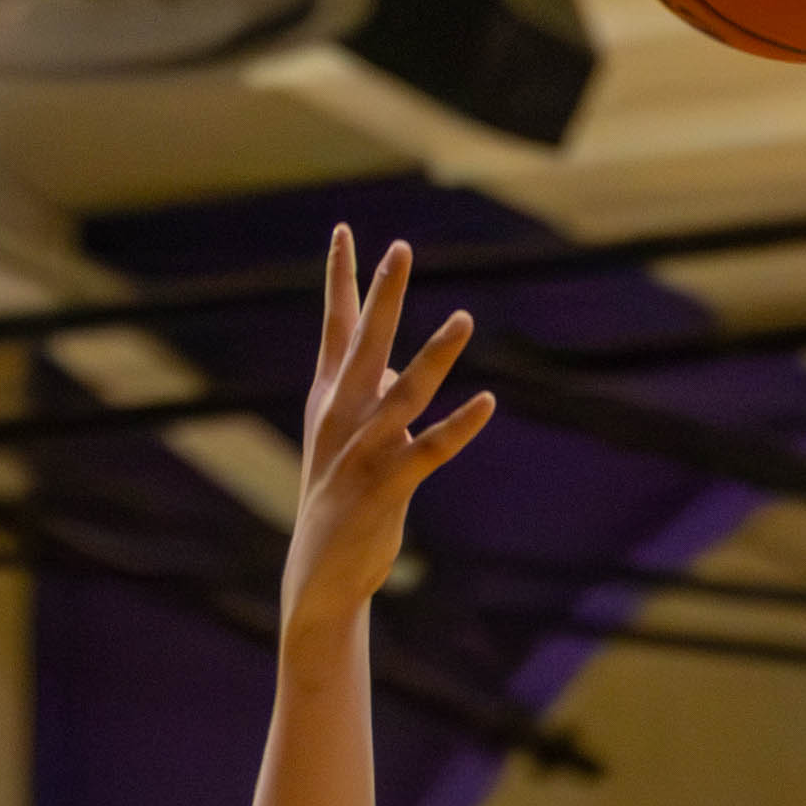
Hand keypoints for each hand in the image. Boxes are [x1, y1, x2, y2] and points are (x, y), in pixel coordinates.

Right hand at [281, 225, 497, 628]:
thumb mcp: (346, 440)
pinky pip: (430, 449)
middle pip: (364, 343)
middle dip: (382, 295)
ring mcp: (363, 449)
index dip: (341, 280)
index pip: (335, 328)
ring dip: (434, 355)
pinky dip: (459, 426)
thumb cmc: (338, 500)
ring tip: (463, 317)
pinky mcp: (387, 485)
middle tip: (399, 248)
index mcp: (329, 400)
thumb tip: (393, 367)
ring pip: (404, 392)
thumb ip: (369, 398)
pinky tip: (487, 402)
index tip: (345, 232)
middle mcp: (341, 416)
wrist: (319, 573)